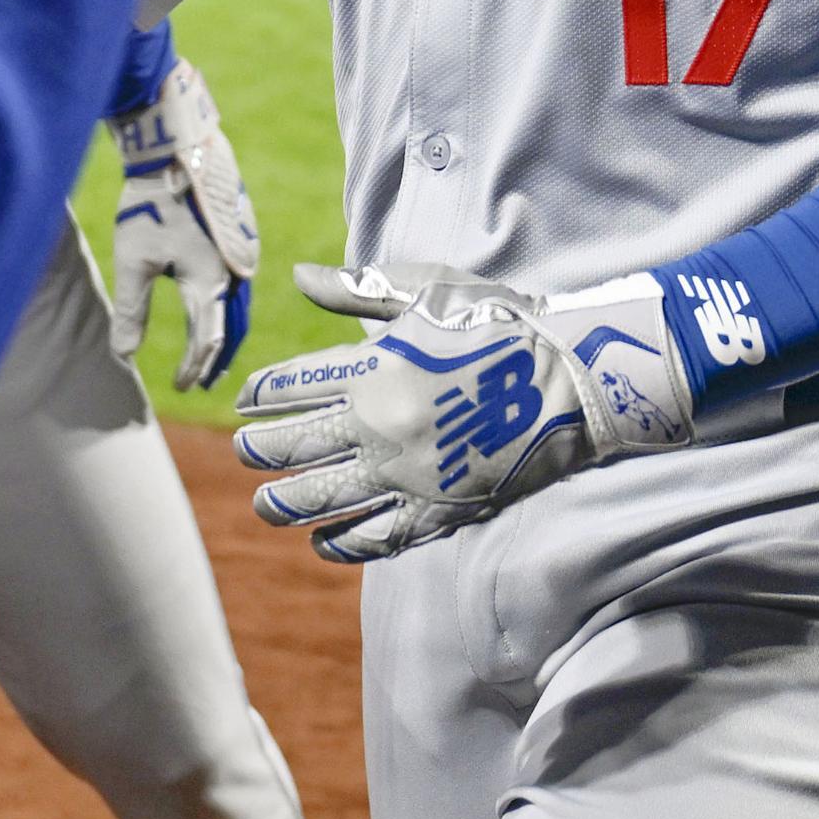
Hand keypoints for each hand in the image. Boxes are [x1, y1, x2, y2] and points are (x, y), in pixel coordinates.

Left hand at [107, 52, 260, 389]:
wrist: (173, 150)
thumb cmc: (149, 204)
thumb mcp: (133, 262)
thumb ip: (131, 312)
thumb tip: (124, 357)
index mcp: (210, 284)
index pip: (207, 342)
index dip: (194, 368)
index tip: (179, 388)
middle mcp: (235, 273)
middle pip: (232, 329)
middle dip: (217, 359)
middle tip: (206, 384)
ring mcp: (242, 253)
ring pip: (239, 306)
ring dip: (226, 333)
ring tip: (211, 354)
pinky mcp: (238, 236)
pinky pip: (239, 283)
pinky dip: (229, 306)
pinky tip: (215, 306)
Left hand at [231, 262, 694, 563]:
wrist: (573, 381)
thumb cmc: (500, 323)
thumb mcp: (428, 289)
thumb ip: (358, 288)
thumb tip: (298, 275)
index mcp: (371, 368)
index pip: (290, 387)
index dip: (259, 396)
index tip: (245, 402)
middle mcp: (378, 426)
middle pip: (295, 446)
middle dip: (260, 451)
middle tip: (245, 452)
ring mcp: (406, 474)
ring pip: (323, 499)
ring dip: (285, 504)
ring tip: (265, 505)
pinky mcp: (437, 511)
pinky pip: (375, 538)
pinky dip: (341, 544)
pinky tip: (321, 542)